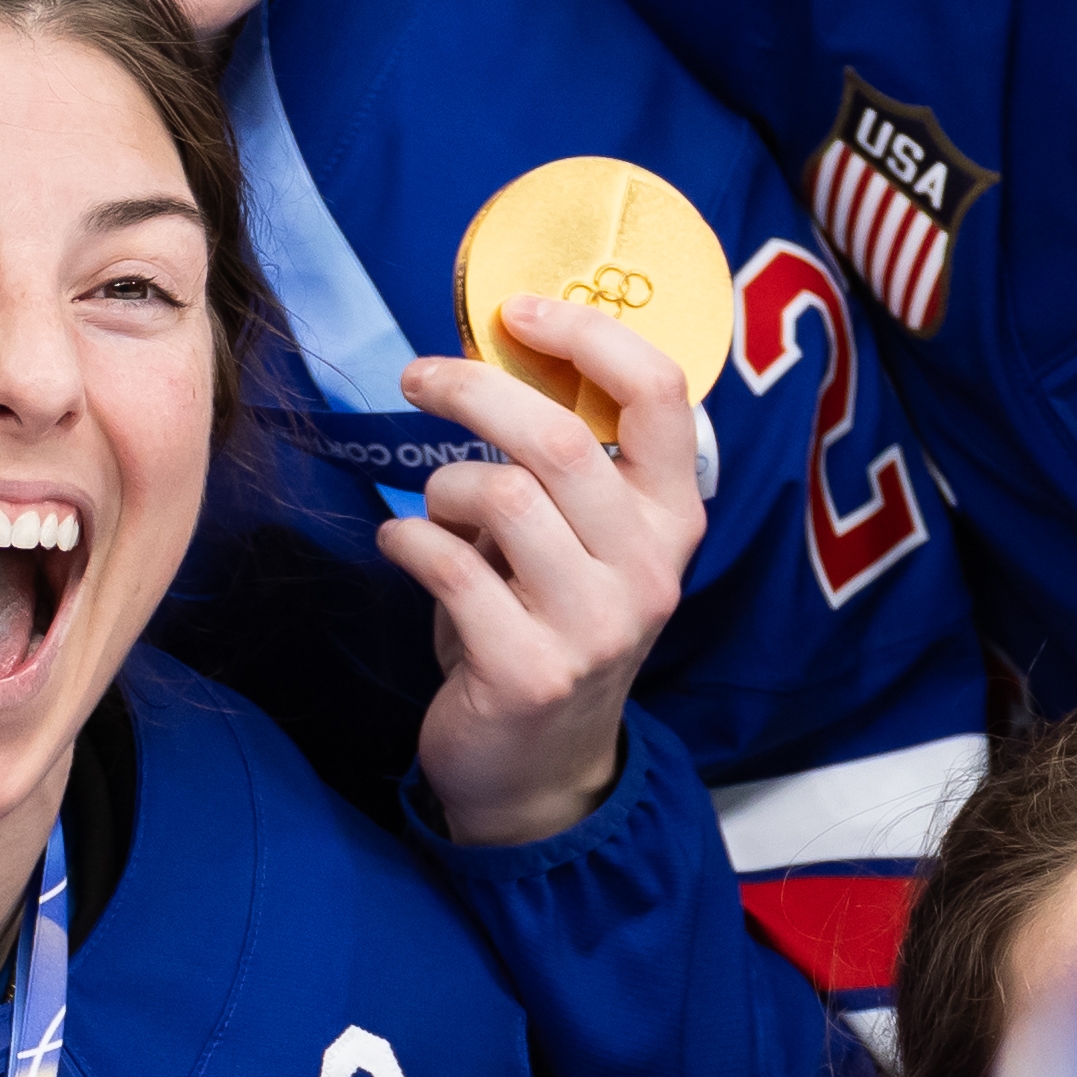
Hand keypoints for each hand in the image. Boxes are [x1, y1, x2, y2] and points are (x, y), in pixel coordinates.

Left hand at [383, 293, 702, 845]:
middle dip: (472, 390)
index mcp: (674, 514)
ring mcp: (597, 623)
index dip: (588, 336)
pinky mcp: (532, 670)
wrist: (540, 765)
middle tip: (417, 376)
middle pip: (558, 439)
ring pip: (500, 497)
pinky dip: (408, 543)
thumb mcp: (580, 538)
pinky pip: (448, 568)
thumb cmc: (547, 619)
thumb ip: (562, 464)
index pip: (661, 393)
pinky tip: (402, 550)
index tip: (516, 311)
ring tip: (433, 510)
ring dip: (442, 487)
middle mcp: (650, 566)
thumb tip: (488, 355)